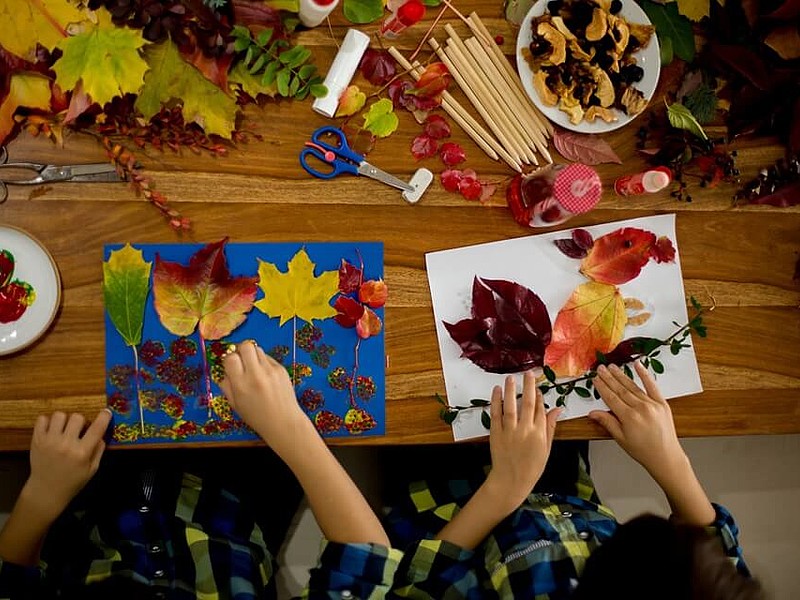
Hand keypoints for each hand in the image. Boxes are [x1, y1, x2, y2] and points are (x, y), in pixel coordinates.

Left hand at [25, 409, 110, 518]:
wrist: (46, 491)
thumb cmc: (73, 482)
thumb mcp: (92, 469)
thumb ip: (98, 450)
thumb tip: (101, 433)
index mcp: (82, 452)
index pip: (97, 428)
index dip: (104, 417)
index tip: (106, 412)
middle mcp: (65, 444)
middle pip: (77, 417)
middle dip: (82, 421)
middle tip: (79, 430)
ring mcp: (49, 441)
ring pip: (59, 415)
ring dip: (65, 420)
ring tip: (64, 430)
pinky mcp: (37, 440)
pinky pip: (42, 419)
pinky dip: (48, 421)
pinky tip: (52, 430)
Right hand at [218, 341, 310, 453]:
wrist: (284, 422)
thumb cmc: (258, 417)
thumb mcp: (235, 405)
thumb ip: (226, 386)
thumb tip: (223, 370)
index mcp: (241, 385)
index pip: (230, 358)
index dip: (228, 359)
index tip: (230, 365)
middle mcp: (256, 375)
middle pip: (245, 346)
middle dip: (240, 350)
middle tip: (241, 360)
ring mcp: (270, 371)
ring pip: (257, 349)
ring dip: (252, 356)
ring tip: (253, 369)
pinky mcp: (281, 370)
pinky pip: (268, 358)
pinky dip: (263, 363)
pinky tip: (265, 376)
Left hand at [484, 371, 562, 510]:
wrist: (511, 481)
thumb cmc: (532, 467)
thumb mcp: (546, 449)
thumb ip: (550, 427)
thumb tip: (557, 409)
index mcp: (540, 434)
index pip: (541, 410)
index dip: (539, 397)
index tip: (537, 386)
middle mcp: (525, 430)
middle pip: (528, 403)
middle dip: (529, 386)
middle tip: (529, 372)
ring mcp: (510, 431)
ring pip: (511, 406)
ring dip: (512, 390)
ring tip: (511, 377)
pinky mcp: (496, 433)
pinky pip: (496, 414)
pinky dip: (496, 401)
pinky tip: (497, 390)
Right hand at [589, 363, 687, 483]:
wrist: (666, 457)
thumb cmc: (643, 450)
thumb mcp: (620, 438)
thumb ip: (607, 422)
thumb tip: (592, 413)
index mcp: (629, 417)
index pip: (611, 398)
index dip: (602, 387)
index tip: (595, 379)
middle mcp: (641, 408)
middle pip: (620, 389)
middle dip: (609, 378)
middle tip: (600, 368)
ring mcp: (652, 404)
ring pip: (633, 387)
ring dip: (621, 375)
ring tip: (612, 367)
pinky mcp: (662, 404)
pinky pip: (652, 386)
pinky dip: (645, 375)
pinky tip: (638, 365)